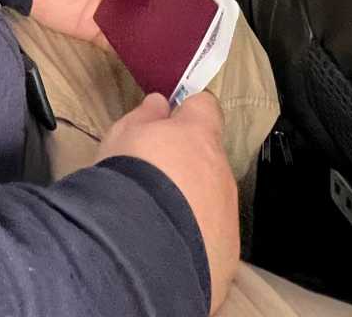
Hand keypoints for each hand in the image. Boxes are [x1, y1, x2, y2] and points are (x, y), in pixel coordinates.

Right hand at [98, 92, 239, 312]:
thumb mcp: (122, 136)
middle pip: (209, 156)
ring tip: (159, 217)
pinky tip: (170, 243)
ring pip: (213, 196)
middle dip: (188, 162)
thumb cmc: (129, 177)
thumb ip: (145, 116)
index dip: (187, 112)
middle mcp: (222, 169)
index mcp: (199, 134)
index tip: (168, 122)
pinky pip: (213, 232)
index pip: (205, 106)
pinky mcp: (229, 247)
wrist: (143, 245)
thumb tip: (160, 104)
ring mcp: (229, 210)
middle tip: (155, 178)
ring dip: (192, 200)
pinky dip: (196, 234)